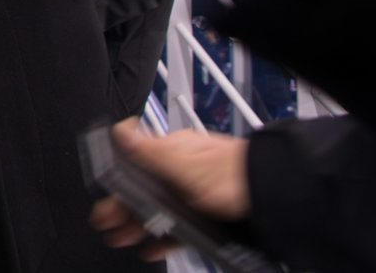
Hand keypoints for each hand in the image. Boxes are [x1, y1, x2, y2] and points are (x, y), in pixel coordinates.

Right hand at [90, 120, 249, 257]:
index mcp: (173, 152)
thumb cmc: (231, 175)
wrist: (272, 199)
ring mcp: (196, 195)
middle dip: (123, 209)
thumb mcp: (184, 162)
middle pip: (145, 192)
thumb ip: (150, 150)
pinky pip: (180, 228)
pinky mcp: (210, 217)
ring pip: (160, 211)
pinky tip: (154, 247)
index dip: (116, 186)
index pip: (133, 167)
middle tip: (107, 224)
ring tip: (123, 238)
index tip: (102, 202)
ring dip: (138, 225)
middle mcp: (183, 172)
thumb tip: (121, 128)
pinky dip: (164, 237)